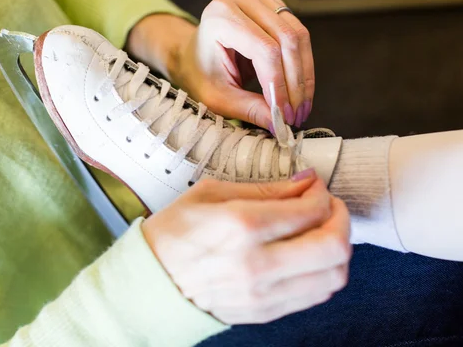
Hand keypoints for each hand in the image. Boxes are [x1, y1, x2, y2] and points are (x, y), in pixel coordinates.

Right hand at [142, 174, 350, 324]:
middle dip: (341, 220)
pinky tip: (306, 256)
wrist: (151, 279)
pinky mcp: (264, 312)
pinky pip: (315, 296)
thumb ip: (264, 188)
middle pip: (334, 247)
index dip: (321, 193)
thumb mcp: (211, 193)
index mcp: (241, 225)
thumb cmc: (175, 231)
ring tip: (320, 232)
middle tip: (328, 207)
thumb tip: (304, 182)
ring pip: (333, 276)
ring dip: (337, 249)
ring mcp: (262, 293)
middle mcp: (257, 263)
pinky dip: (322, 272)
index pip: (311, 209)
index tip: (313, 186)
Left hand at [171, 0, 314, 129]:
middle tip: (297, 114)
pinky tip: (299, 89)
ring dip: (304, 75)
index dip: (280, 85)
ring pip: (298, 36)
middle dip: (295, 83)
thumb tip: (279, 124)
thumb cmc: (198, 74)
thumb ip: (248, 109)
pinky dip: (302, 64)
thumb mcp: (217, 97)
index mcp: (220, 17)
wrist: (191, 55)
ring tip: (301, 105)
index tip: (284, 114)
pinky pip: (298, 34)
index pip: (265, 50)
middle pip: (286, 40)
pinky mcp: (272, 5)